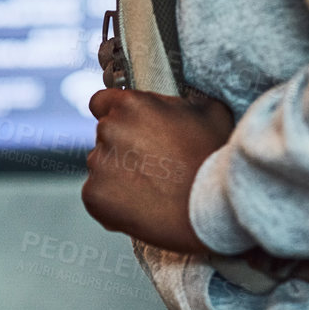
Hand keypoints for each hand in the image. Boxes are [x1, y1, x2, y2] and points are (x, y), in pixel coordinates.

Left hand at [82, 87, 234, 254]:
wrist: (212, 208)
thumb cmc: (214, 158)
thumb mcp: (208, 111)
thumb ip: (179, 101)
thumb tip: (175, 103)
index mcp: (131, 104)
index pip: (102, 102)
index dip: (116, 115)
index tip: (131, 130)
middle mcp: (109, 129)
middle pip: (105, 135)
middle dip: (123, 147)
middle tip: (152, 164)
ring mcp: (99, 164)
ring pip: (101, 166)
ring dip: (117, 174)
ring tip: (151, 189)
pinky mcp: (94, 196)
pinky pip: (97, 195)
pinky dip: (113, 202)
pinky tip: (141, 206)